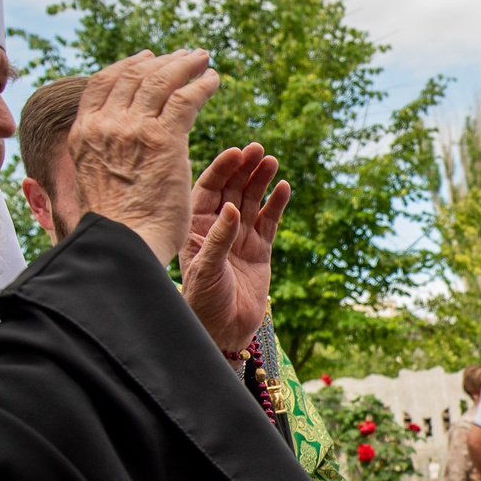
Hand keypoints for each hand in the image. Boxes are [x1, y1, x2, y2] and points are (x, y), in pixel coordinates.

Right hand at [68, 51, 221, 263]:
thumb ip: (100, 156)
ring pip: (160, 81)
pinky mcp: (164, 138)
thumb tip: (108, 154)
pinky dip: (200, 85)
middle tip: (183, 56)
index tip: (146, 58)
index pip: (103, 83)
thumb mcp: (91, 180)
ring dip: (184, 65)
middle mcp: (105, 124)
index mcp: (83, 134)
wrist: (122, 243)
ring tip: (201, 60)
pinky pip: (185, 98)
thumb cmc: (113, 226)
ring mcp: (133, 129)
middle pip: (133, 75)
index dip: (127, 65)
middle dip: (160, 61)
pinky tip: (213, 81)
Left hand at [182, 144, 287, 355]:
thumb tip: (231, 209)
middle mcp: (217, 228)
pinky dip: (276, 204)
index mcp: (196, 228)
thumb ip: (218, 238)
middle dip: (244, 169)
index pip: (208, 189)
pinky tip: (284, 187)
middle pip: (231, 189)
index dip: (221, 169)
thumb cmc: (203, 301)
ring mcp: (240, 238)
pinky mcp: (260, 251)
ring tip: (272, 162)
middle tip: (258, 150)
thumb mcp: (205, 269)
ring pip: (251, 201)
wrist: (223, 331)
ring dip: (261, 181)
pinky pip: (269, 221)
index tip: (236, 153)